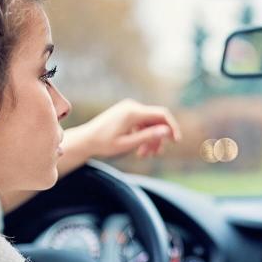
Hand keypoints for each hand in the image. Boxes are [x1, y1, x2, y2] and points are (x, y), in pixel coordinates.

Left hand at [65, 98, 181, 160]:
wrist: (85, 139)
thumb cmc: (103, 144)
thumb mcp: (127, 144)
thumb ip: (148, 137)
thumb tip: (167, 131)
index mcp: (133, 112)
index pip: (162, 115)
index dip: (172, 127)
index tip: (176, 141)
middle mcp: (132, 107)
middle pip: (156, 120)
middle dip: (158, 137)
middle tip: (156, 154)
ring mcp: (128, 109)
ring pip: (149, 123)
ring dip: (150, 139)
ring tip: (144, 155)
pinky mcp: (126, 113)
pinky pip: (141, 123)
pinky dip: (143, 135)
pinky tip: (139, 149)